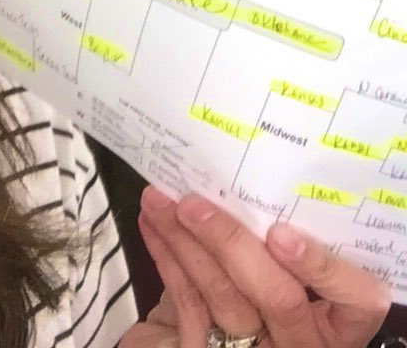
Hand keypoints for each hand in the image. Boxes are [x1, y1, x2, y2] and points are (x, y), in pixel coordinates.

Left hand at [122, 186, 389, 347]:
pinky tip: (151, 223)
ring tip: (159, 200)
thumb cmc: (248, 294)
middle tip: (193, 201)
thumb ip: (270, 240)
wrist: (192, 341)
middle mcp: (302, 341)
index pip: (356, 299)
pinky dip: (166, 255)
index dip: (323, 268)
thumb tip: (239, 176)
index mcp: (334, 321)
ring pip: (224, 294)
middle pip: (279, 296)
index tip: (281, 231)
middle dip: (232, 241)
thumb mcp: (271, 269)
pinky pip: (187, 300)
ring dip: (185, 239)